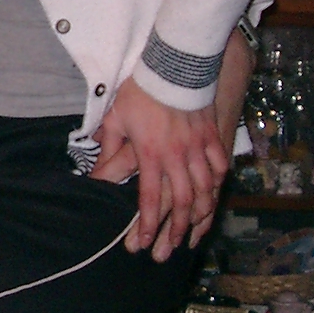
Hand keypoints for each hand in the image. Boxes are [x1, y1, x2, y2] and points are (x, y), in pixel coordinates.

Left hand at [89, 79, 229, 259]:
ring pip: (205, 191)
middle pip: (182, 203)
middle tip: (170, 248)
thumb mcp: (117, 118)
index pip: (149, 199)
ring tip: (194, 231)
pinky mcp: (213, 136)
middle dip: (176, 230)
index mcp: (151, 154)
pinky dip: (217, 184)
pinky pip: (220, 167)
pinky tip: (213, 194)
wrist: (175, 64)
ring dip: (200, 214)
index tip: (142, 244)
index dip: (146, 225)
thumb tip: (93, 172)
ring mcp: (199, 148)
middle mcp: (178, 157)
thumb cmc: (142, 91)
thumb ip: (107, 147)